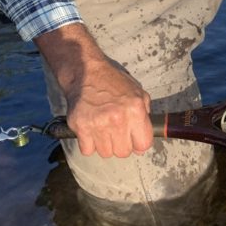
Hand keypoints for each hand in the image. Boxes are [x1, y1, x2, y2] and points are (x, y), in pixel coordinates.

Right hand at [36, 23, 153, 157]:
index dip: (139, 144)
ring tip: (103, 128)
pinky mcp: (81, 127)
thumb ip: (145, 114)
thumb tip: (145, 136)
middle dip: (121, 144)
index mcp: (135, 110)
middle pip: (123, 152)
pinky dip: (89, 144)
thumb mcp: (138, 92)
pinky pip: (88, 150)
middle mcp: (118, 119)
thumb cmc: (112, 82)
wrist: (85, 73)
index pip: (143, 145)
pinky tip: (91, 130)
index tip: (134, 140)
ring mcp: (98, 124)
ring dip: (105, 144)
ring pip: (106, 153)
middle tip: (116, 132)